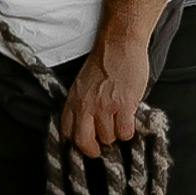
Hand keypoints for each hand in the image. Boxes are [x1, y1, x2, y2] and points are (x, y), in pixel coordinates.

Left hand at [59, 32, 146, 158]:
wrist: (119, 45)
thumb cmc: (104, 62)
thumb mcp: (83, 84)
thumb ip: (82, 104)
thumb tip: (88, 126)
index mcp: (73, 100)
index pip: (66, 132)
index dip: (76, 142)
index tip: (84, 144)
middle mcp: (86, 105)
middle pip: (83, 142)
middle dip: (93, 149)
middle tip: (101, 149)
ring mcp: (104, 107)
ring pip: (108, 138)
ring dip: (115, 134)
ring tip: (119, 121)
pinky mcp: (123, 106)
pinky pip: (125, 132)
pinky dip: (129, 131)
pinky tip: (129, 119)